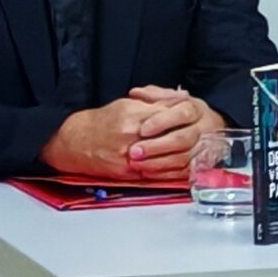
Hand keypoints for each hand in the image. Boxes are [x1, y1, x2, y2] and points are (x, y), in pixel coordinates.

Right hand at [41, 90, 220, 182]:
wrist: (75, 140)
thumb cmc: (101, 121)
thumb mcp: (127, 104)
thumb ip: (154, 103)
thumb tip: (180, 101)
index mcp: (134, 116)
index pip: (168, 116)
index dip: (184, 119)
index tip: (197, 119)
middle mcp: (132, 136)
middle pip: (170, 139)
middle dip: (188, 139)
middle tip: (202, 139)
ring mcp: (129, 156)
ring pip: (165, 159)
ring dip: (183, 158)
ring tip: (197, 155)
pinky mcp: (126, 172)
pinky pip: (153, 174)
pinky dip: (168, 173)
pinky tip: (181, 170)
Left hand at [123, 85, 223, 175]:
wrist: (209, 127)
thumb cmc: (182, 113)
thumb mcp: (171, 99)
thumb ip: (154, 95)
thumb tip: (136, 93)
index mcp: (196, 109)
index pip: (182, 113)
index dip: (162, 122)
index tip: (142, 129)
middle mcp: (203, 128)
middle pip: (183, 139)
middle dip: (157, 146)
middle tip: (134, 151)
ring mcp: (204, 147)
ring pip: (183, 158)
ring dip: (158, 163)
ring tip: (136, 164)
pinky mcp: (201, 165)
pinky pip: (184, 173)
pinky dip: (165, 174)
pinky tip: (147, 173)